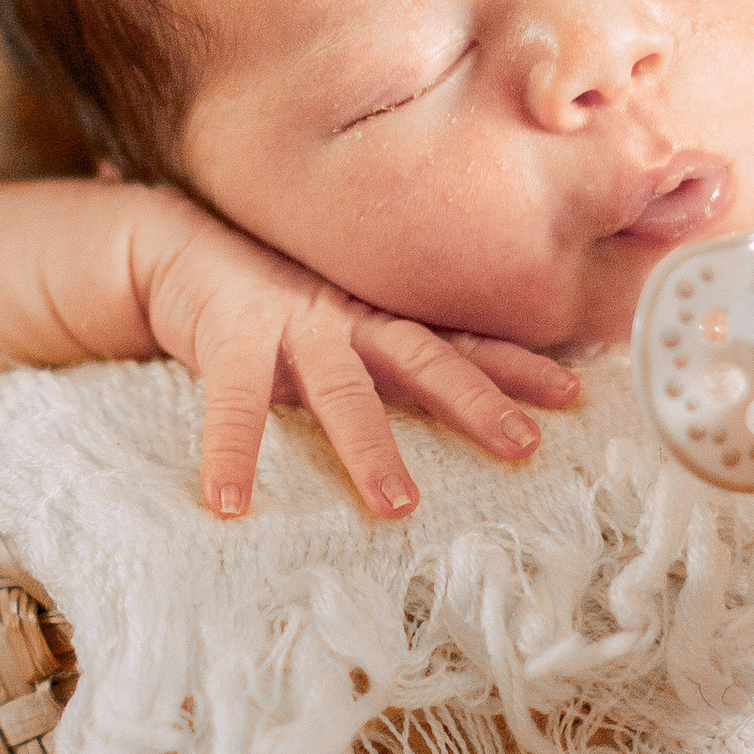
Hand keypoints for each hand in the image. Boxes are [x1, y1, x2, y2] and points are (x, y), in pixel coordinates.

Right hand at [125, 192, 577, 518]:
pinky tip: (229, 502)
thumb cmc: (270, 305)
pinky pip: (235, 401)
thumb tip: (465, 406)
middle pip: (426, 358)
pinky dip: (232, 451)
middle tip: (524, 445)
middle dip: (477, 401)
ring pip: (343, 388)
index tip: (575, 394)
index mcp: (380, 321)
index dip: (517, 367)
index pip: (462, 343)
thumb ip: (390, 359)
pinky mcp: (229, 334)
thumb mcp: (341, 328)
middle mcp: (348, 318)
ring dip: (371, 446)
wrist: (177, 247)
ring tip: (398, 506)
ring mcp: (291, 323)